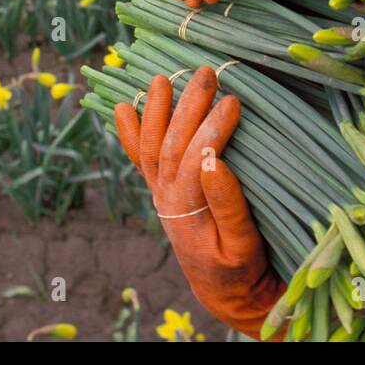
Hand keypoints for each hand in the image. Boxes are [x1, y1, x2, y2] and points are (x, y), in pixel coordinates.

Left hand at [114, 69, 284, 337]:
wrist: (223, 290)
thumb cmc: (240, 266)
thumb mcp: (242, 243)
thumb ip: (228, 204)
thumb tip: (214, 160)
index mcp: (187, 209)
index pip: (195, 159)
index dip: (213, 129)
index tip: (234, 101)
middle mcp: (166, 199)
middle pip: (170, 145)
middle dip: (187, 106)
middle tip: (208, 73)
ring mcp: (159, 193)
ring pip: (150, 146)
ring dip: (154, 110)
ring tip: (162, 78)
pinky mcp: (160, 191)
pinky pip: (138, 159)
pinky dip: (128, 133)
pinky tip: (122, 107)